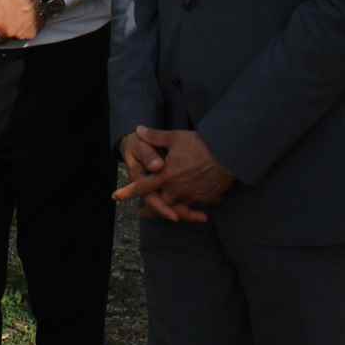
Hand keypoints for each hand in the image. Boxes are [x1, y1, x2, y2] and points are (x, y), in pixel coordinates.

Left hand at [113, 127, 231, 218]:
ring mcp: (191, 196)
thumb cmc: (201, 145)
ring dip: (170, 211)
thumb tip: (139, 129)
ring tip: (167, 214)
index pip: (143, 186)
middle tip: (142, 213)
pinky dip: (191, 209)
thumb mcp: (176, 137)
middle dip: (150, 209)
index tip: (116, 196)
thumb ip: (156, 136)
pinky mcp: (205, 199)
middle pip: (159, 204)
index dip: (128, 191)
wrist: (228, 155)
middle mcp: (176, 189)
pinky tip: (192, 209)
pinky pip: (194, 207)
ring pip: (176, 209)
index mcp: (166, 175)